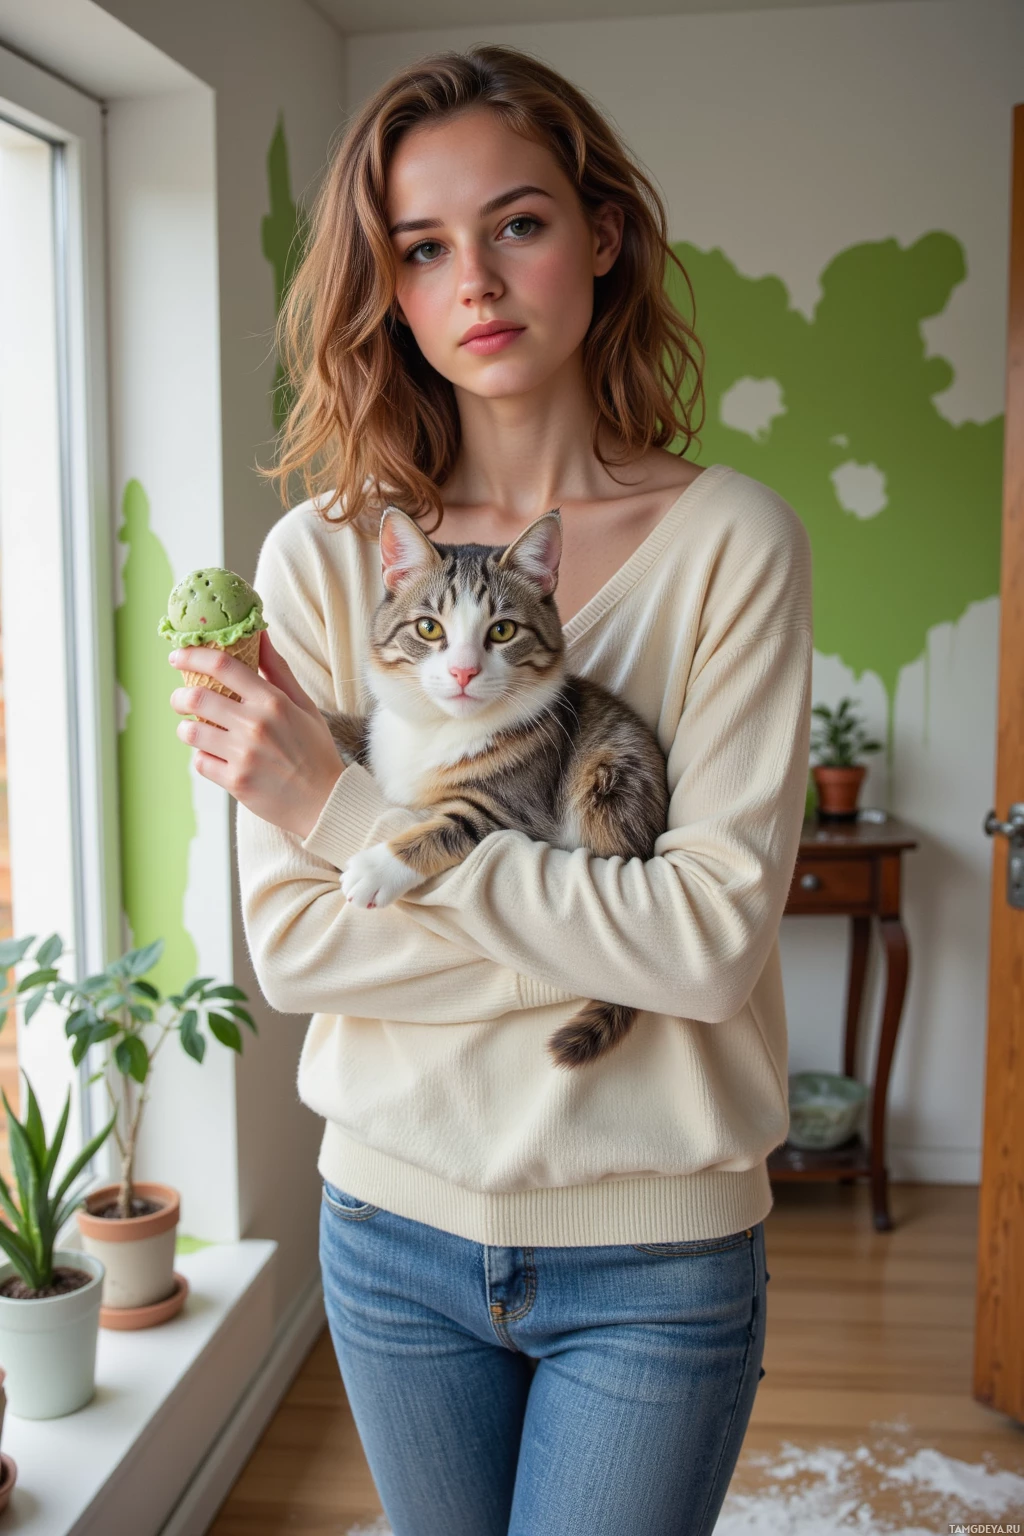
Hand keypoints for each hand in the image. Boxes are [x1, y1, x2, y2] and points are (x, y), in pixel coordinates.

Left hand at [167, 630, 343, 838]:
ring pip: (191, 731)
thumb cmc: (314, 751)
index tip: (177, 656)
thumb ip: (278, 669)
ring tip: (196, 730)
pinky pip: (200, 762)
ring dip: (187, 728)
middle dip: (180, 696)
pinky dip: (202, 758)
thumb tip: (259, 633)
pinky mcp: (236, 782)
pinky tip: (215, 758)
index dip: (192, 655)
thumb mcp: (303, 705)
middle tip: (181, 698)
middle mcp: (255, 725)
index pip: (222, 665)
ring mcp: (244, 755)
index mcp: (272, 701)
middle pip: (196, 697)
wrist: (326, 802)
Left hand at [340, 842, 422, 908]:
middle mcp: (362, 873)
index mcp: (357, 862)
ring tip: (374, 898)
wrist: (415, 852)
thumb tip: (343, 879)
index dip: (352, 886)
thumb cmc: (393, 853)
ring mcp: (374, 884)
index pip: (345, 881)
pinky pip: (377, 904)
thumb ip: (355, 867)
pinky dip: (381, 901)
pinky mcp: (386, 894)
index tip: (361, 885)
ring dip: (364, 902)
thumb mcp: (370, 855)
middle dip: (355, 895)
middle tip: (367, 893)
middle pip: (348, 892)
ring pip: (357, 901)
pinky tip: (388, 893)